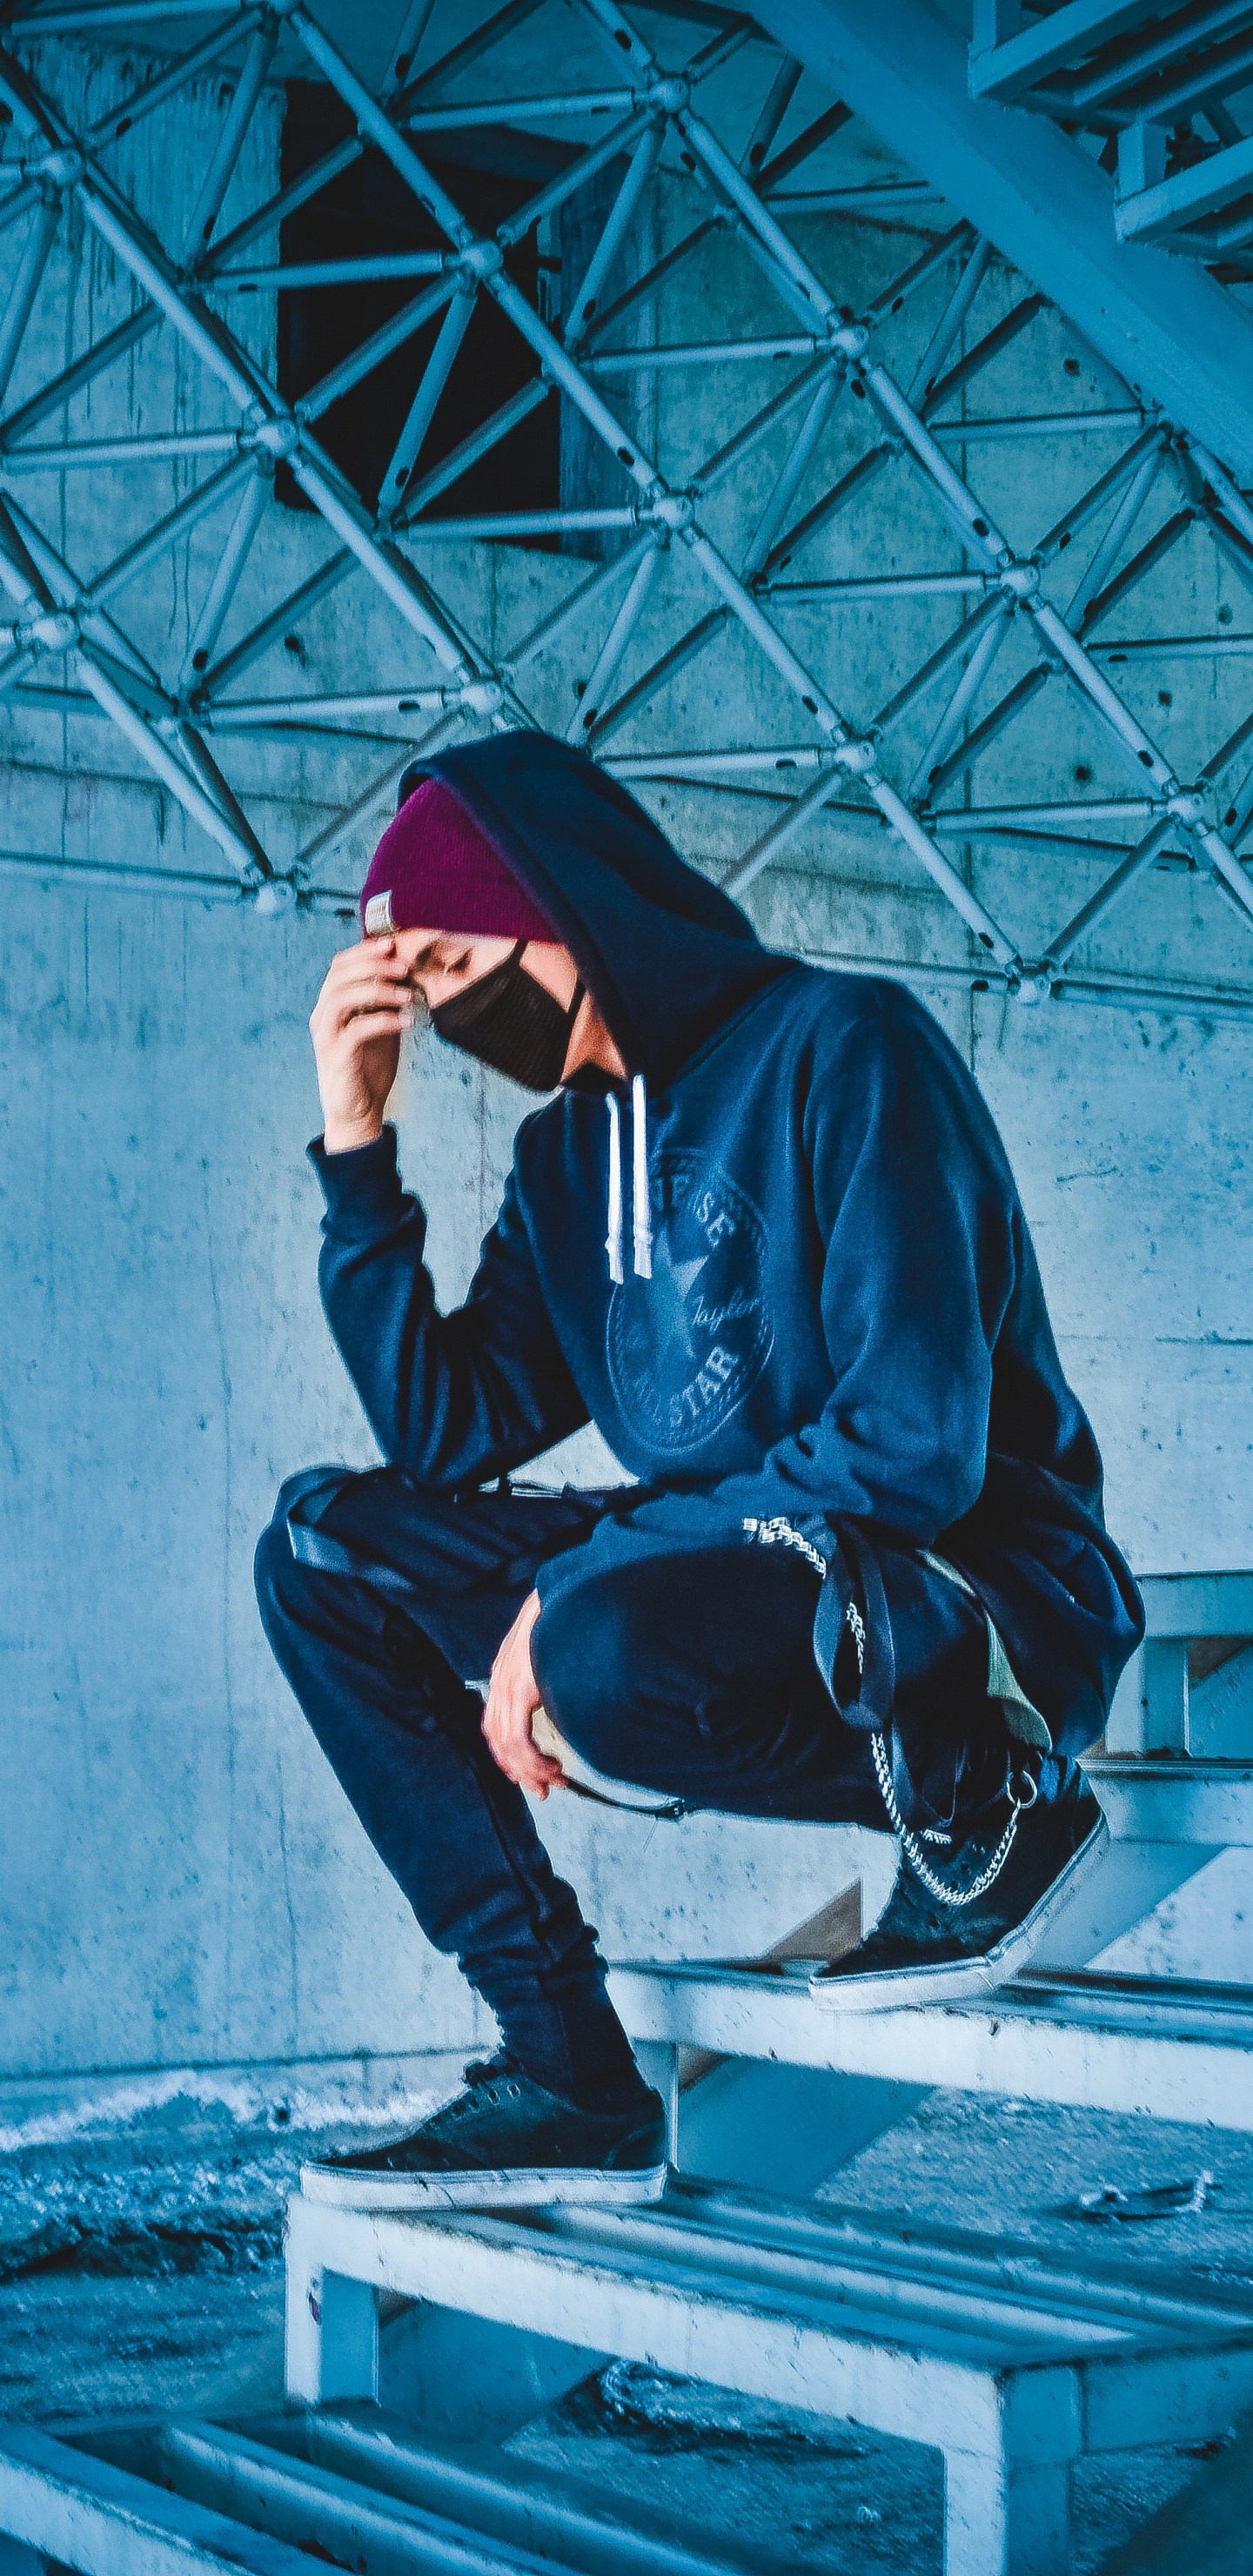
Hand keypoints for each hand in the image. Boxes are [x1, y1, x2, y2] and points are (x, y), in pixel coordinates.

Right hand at [310, 935, 416, 1154]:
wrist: (358, 1111)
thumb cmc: (369, 1067)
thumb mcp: (381, 1026)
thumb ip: (386, 1001)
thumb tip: (408, 971)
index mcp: (331, 1005)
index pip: (339, 966)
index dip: (364, 951)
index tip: (393, 944)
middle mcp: (323, 1017)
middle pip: (339, 976)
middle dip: (373, 965)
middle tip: (405, 967)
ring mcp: (326, 1036)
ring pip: (342, 997)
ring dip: (378, 990)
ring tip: (408, 994)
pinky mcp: (337, 1057)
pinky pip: (356, 1030)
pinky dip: (383, 1020)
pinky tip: (406, 1021)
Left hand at [482, 1592, 565, 1799]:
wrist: (568, 1590)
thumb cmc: (568, 1620)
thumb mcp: (553, 1651)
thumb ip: (549, 1674)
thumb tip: (564, 1698)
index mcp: (506, 1673)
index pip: (495, 1726)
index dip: (509, 1755)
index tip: (530, 1773)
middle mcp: (501, 1681)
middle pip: (498, 1741)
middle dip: (521, 1772)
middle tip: (544, 1790)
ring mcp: (508, 1684)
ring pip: (508, 1746)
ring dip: (531, 1770)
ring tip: (554, 1781)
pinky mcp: (520, 1687)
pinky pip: (519, 1739)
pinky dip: (533, 1760)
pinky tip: (552, 1765)